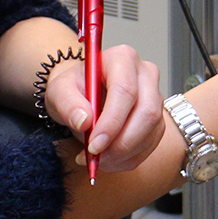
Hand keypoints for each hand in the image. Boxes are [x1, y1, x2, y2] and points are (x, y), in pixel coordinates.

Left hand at [43, 44, 163, 173]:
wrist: (82, 95)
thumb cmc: (74, 88)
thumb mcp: (59, 91)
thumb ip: (67, 103)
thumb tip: (84, 120)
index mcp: (122, 59)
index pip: (125, 90)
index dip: (112, 122)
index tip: (94, 145)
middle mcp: (145, 74)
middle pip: (146, 112)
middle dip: (121, 143)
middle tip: (96, 157)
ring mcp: (155, 96)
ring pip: (151, 131)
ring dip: (124, 154)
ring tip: (97, 159)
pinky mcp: (158, 119)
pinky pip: (150, 144)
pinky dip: (128, 159)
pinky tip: (109, 159)